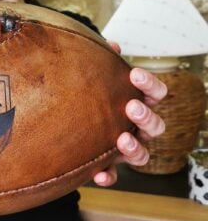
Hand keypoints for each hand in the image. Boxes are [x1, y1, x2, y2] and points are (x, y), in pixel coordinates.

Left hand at [93, 44, 166, 186]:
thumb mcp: (93, 76)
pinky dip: (109, 175)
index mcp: (138, 103)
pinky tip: (99, 174)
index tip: (134, 74)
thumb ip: (103, 60)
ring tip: (121, 139)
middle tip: (131, 107)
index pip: (156, 94)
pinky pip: (113, 175)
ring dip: (134, 148)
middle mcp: (136, 128)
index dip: (150, 84)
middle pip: (156, 126)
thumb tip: (112, 45)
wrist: (65, 122)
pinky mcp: (107, 165)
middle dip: (146, 117)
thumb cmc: (88, 93)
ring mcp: (123, 148)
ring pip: (142, 154)